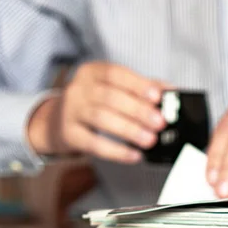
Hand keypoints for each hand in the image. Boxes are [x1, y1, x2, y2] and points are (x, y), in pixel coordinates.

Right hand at [27, 62, 168, 163]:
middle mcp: (79, 88)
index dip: (137, 84)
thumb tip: (172, 91)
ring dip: (129, 130)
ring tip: (150, 140)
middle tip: (160, 123)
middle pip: (110, 97)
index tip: (157, 96)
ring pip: (102, 119)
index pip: (116, 74)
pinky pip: (94, 144)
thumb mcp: (114, 88)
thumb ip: (143, 88)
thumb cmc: (95, 102)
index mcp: (93, 72)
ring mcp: (70, 111)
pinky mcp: (68, 134)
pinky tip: (134, 155)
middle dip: (138, 111)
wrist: (56, 121)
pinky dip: (117, 151)